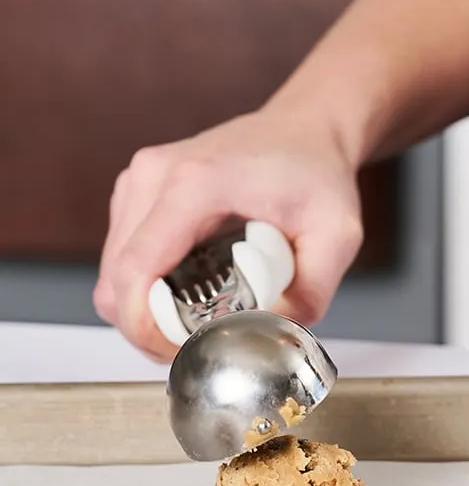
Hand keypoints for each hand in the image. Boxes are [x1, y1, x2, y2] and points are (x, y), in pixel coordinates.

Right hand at [94, 105, 362, 361]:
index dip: (144, 328)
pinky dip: (146, 288)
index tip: (178, 355)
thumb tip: (269, 333)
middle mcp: (153, 176)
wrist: (305, 129)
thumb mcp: (337, 235)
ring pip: (114, 274)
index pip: (136, 271)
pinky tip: (189, 294)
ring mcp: (139, 182)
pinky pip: (124, 259)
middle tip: (196, 348)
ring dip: (145, 311)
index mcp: (193, 184)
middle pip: (116, 280)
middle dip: (147, 329)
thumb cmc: (317, 172)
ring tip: (198, 321)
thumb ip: (312, 292)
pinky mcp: (138, 193)